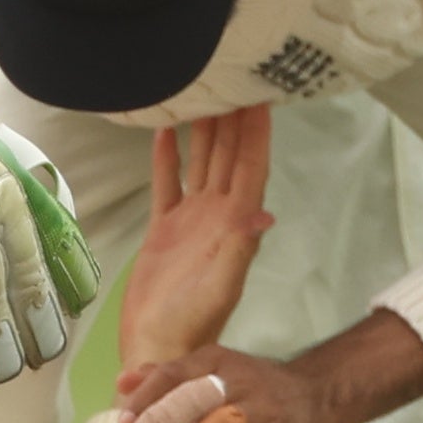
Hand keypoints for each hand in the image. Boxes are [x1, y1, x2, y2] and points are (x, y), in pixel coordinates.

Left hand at [116, 309, 422, 422]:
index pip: (173, 375)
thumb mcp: (210, 371)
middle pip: (192, 399)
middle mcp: (237, 379)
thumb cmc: (248, 387)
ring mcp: (260, 407)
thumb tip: (122, 381)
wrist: (313, 396)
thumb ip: (165, 376)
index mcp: (215, 360)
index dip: (146, 398)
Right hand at [121, 107, 275, 365]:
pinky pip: (168, 183)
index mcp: (234, 224)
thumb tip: (263, 215)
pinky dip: (167, 157)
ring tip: (205, 91)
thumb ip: (239, 249)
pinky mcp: (164, 228)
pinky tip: (164, 131)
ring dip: (206, 129)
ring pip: (202, 163)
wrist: (159, 347)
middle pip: (229, 156)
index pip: (250, 167)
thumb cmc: (191, 323)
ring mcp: (192, 220)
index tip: (261, 95)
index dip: (256, 132)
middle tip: (235, 76)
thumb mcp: (219, 287)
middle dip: (234, 118)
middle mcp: (217, 215)